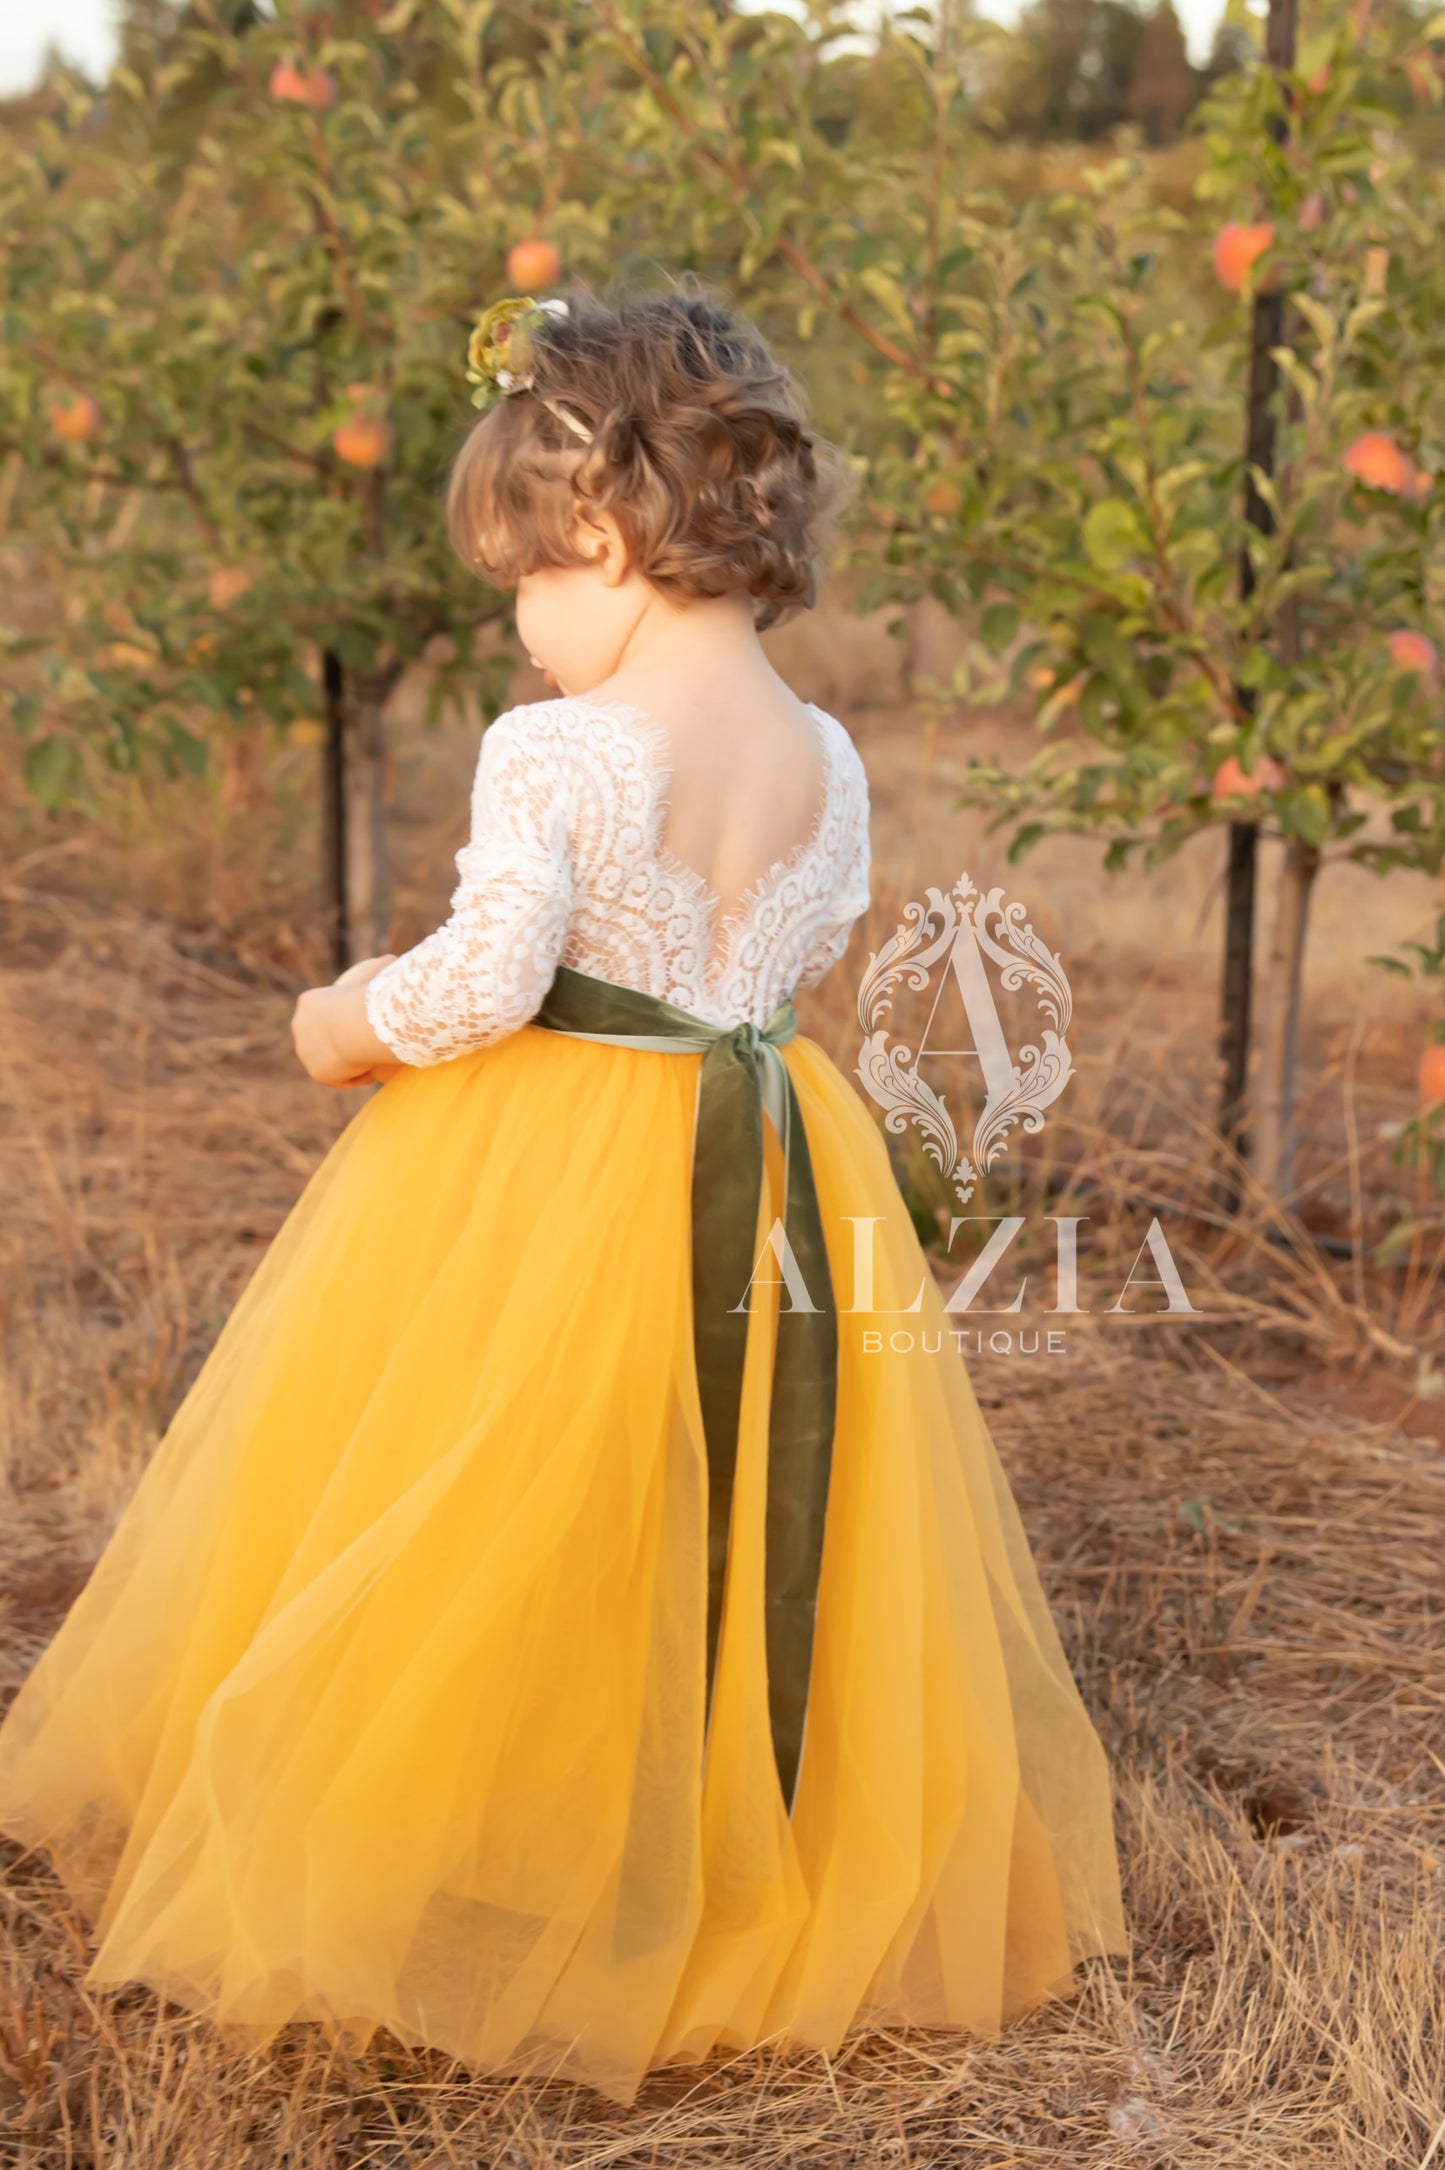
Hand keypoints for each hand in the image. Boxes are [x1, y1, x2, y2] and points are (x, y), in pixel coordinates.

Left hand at [291, 955, 405, 1086]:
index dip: (339, 1019)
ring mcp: (305, 1051)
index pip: (321, 1012)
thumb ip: (381, 967)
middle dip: (335, 1041)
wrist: (359, 1026)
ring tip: (369, 1061)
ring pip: (325, 1058)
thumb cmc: (371, 998)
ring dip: (342, 1061)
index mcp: (308, 1002)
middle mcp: (300, 1026)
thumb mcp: (376, 974)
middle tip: (365, 1043)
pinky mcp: (316, 1073)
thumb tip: (393, 960)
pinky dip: (353, 1077)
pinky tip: (369, 1074)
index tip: (361, 1023)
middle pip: (317, 1036)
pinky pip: (338, 1078)